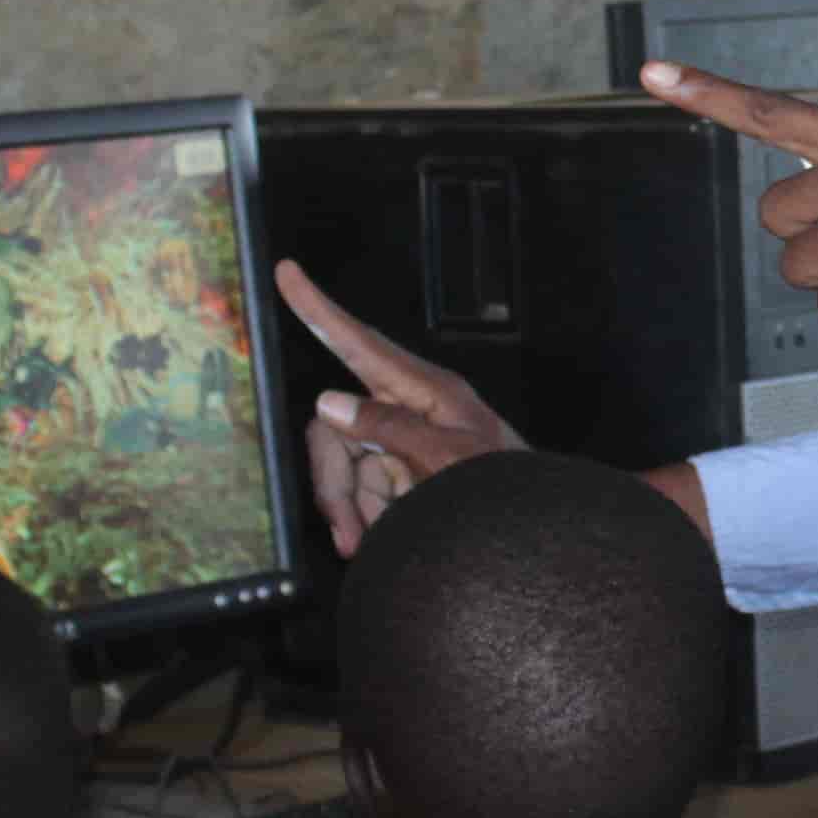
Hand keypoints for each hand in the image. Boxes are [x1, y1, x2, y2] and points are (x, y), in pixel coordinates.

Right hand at [273, 261, 525, 557]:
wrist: (531, 530)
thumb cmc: (502, 487)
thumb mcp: (448, 457)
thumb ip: (389, 427)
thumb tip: (328, 403)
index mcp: (425, 390)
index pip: (360, 344)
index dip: (319, 311)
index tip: (287, 272)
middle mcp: (408, 408)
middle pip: (336, 431)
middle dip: (335, 486)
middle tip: (347, 536)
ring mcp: (403, 441)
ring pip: (344, 466)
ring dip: (349, 510)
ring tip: (367, 546)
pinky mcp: (403, 470)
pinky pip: (362, 488)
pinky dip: (363, 517)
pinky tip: (376, 541)